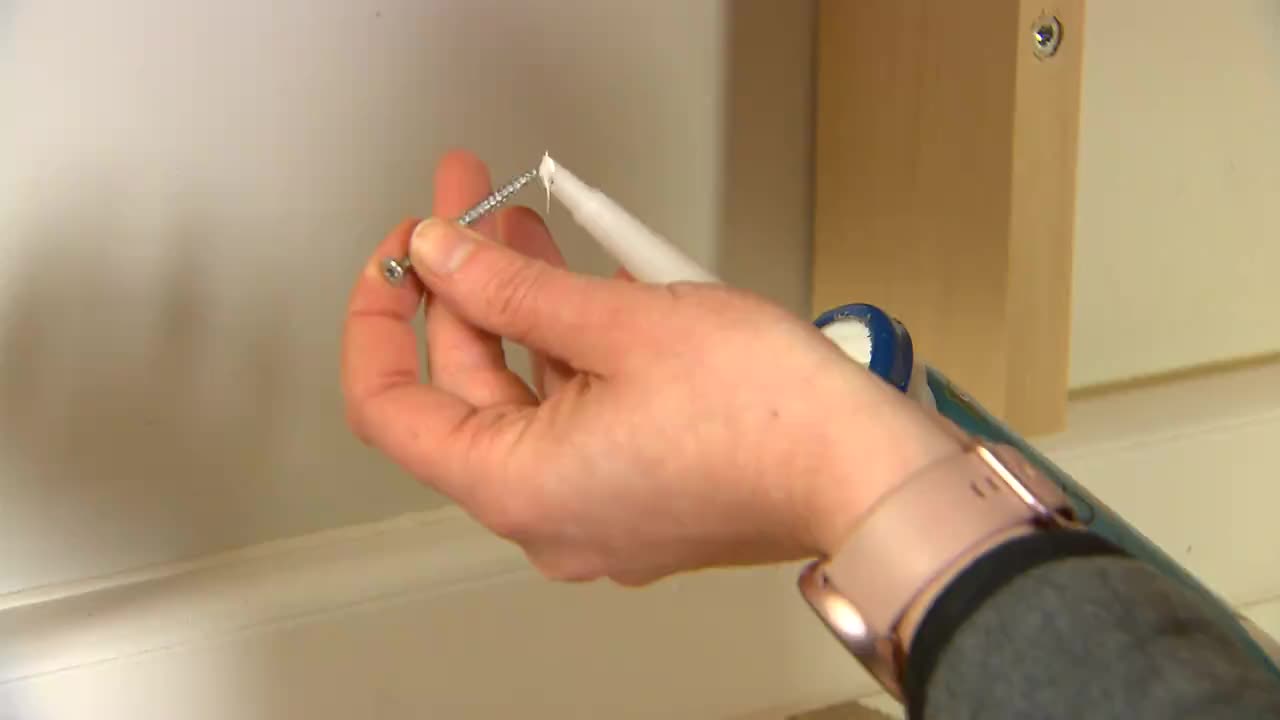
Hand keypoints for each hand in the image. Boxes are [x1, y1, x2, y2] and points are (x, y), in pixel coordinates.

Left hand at [341, 151, 960, 584]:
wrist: (866, 472)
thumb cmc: (769, 420)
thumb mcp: (620, 323)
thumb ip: (511, 287)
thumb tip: (441, 257)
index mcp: (518, 487)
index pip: (388, 407)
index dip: (379, 320)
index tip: (398, 258)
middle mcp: (545, 516)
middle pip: (465, 389)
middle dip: (465, 288)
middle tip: (469, 205)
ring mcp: (593, 509)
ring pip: (527, 397)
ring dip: (522, 310)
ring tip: (525, 227)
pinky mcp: (636, 493)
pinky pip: (576, 416)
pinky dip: (570, 352)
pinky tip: (585, 285)